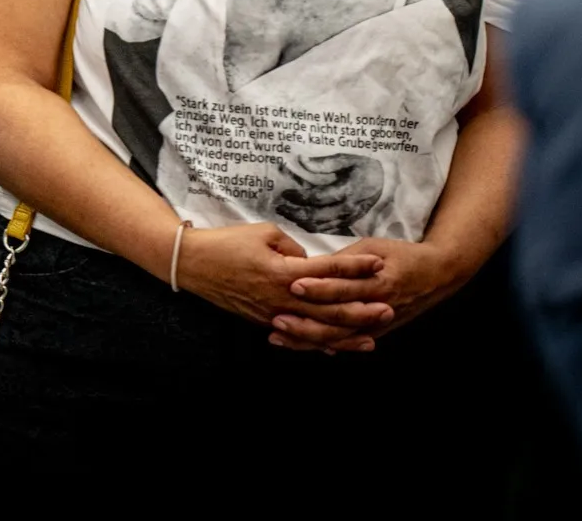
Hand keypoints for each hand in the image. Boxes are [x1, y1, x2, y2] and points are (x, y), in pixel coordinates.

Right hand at [173, 223, 391, 352]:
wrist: (192, 263)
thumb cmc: (226, 243)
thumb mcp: (263, 233)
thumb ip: (292, 248)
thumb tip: (309, 262)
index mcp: (283, 271)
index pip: (328, 270)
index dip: (355, 267)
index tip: (378, 263)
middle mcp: (282, 298)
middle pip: (329, 307)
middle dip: (361, 308)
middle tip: (389, 307)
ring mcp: (273, 313)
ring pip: (317, 329)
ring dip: (346, 334)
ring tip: (372, 336)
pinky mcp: (263, 321)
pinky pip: (298, 336)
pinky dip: (319, 343)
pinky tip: (337, 347)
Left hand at [271, 152, 385, 234]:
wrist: (389, 183)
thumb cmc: (368, 168)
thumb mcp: (350, 160)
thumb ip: (326, 162)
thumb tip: (302, 161)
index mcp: (347, 191)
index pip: (318, 198)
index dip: (299, 197)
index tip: (284, 194)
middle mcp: (348, 208)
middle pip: (316, 217)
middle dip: (295, 213)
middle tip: (279, 206)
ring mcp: (350, 219)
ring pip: (321, 227)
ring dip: (301, 222)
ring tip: (286, 213)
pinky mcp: (350, 224)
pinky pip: (328, 230)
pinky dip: (313, 228)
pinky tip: (301, 222)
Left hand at [280, 238, 465, 343]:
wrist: (438, 274)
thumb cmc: (402, 255)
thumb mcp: (374, 247)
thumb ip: (345, 259)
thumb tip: (312, 264)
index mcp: (379, 281)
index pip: (344, 287)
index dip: (319, 287)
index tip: (292, 284)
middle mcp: (379, 306)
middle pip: (338, 318)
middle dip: (306, 320)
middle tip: (276, 318)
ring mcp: (379, 323)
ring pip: (340, 336)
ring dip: (308, 338)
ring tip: (280, 336)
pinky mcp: (378, 331)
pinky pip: (348, 342)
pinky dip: (326, 345)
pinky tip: (303, 346)